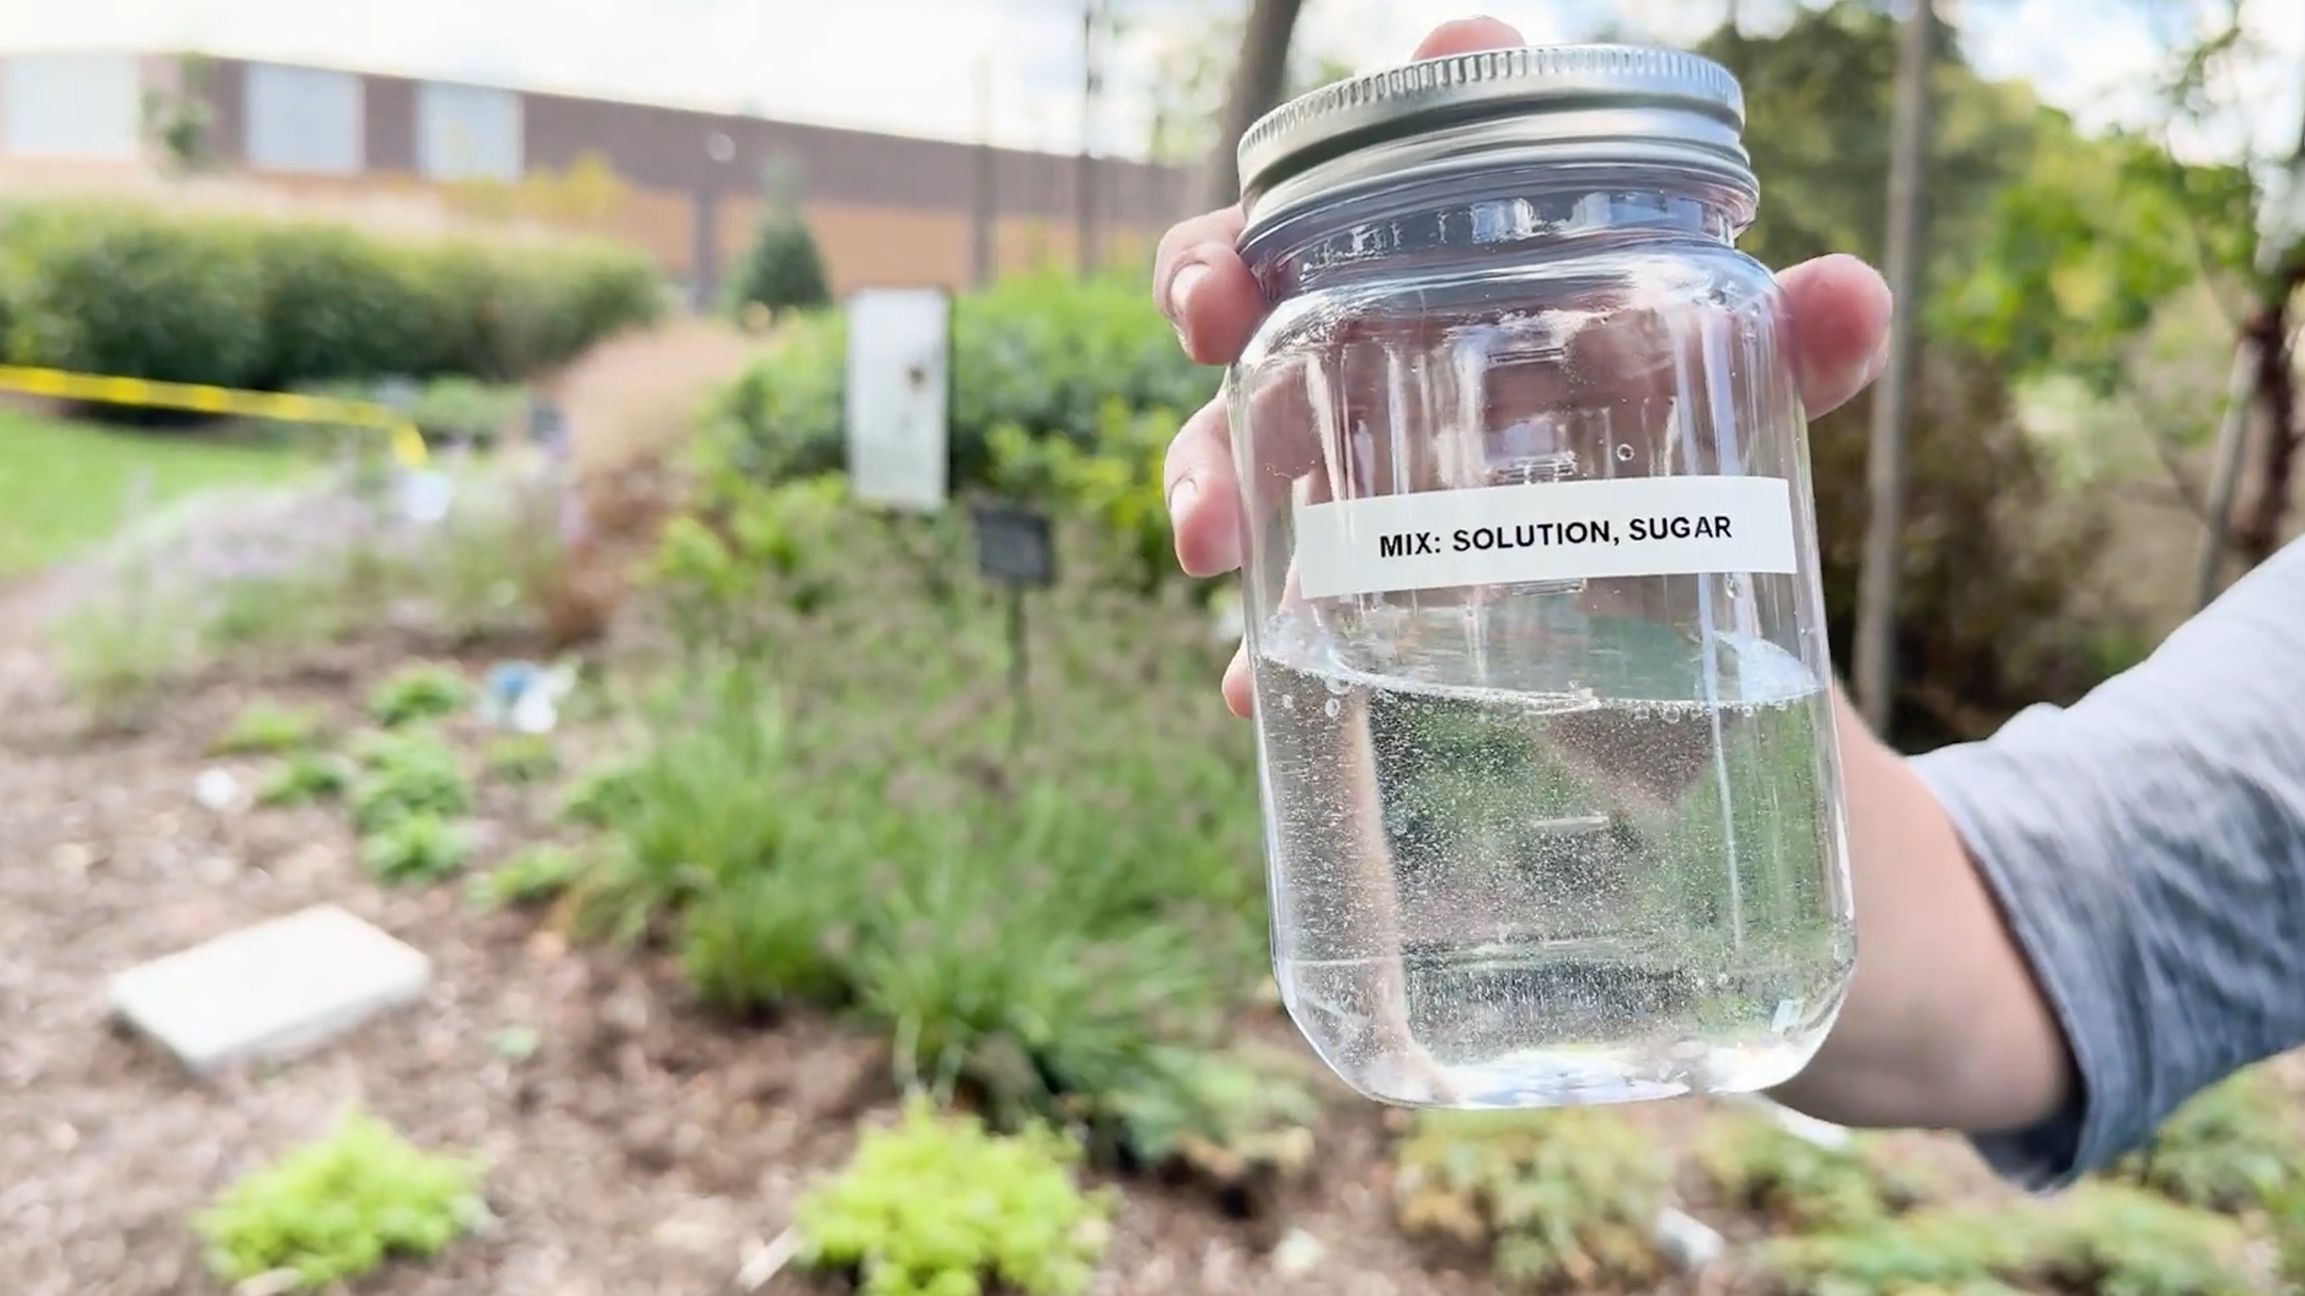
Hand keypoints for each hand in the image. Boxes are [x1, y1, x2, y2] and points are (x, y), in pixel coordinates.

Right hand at [1153, 15, 1894, 718]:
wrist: (1689, 657)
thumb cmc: (1687, 479)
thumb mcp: (1751, 423)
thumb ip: (1795, 360)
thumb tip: (1853, 294)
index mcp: (1471, 279)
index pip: (1394, 174)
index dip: (1362, 130)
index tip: (1367, 123)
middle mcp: (1386, 360)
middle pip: (1264, 287)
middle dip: (1208, 278)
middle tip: (1210, 318)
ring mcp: (1347, 482)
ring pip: (1234, 442)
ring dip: (1200, 472)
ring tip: (1211, 538)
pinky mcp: (1345, 604)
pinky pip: (1279, 615)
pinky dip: (1262, 649)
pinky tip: (1257, 686)